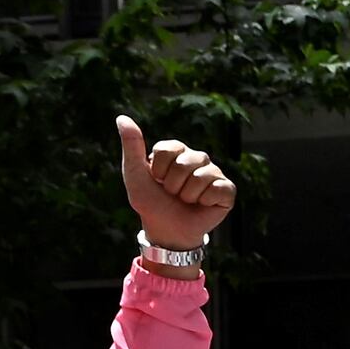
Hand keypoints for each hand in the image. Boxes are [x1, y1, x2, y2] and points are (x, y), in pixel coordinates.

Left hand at [117, 117, 238, 250]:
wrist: (167, 231)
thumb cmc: (151, 202)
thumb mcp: (135, 174)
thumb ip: (131, 146)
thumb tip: (122, 118)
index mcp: (177, 151)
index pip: (167, 150)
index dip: (158, 170)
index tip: (157, 181)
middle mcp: (197, 158)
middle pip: (185, 164)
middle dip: (173, 185)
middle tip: (172, 194)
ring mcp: (214, 173)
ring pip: (201, 177)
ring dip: (187, 195)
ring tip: (186, 200)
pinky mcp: (227, 190)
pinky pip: (218, 189)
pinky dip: (205, 201)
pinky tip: (202, 205)